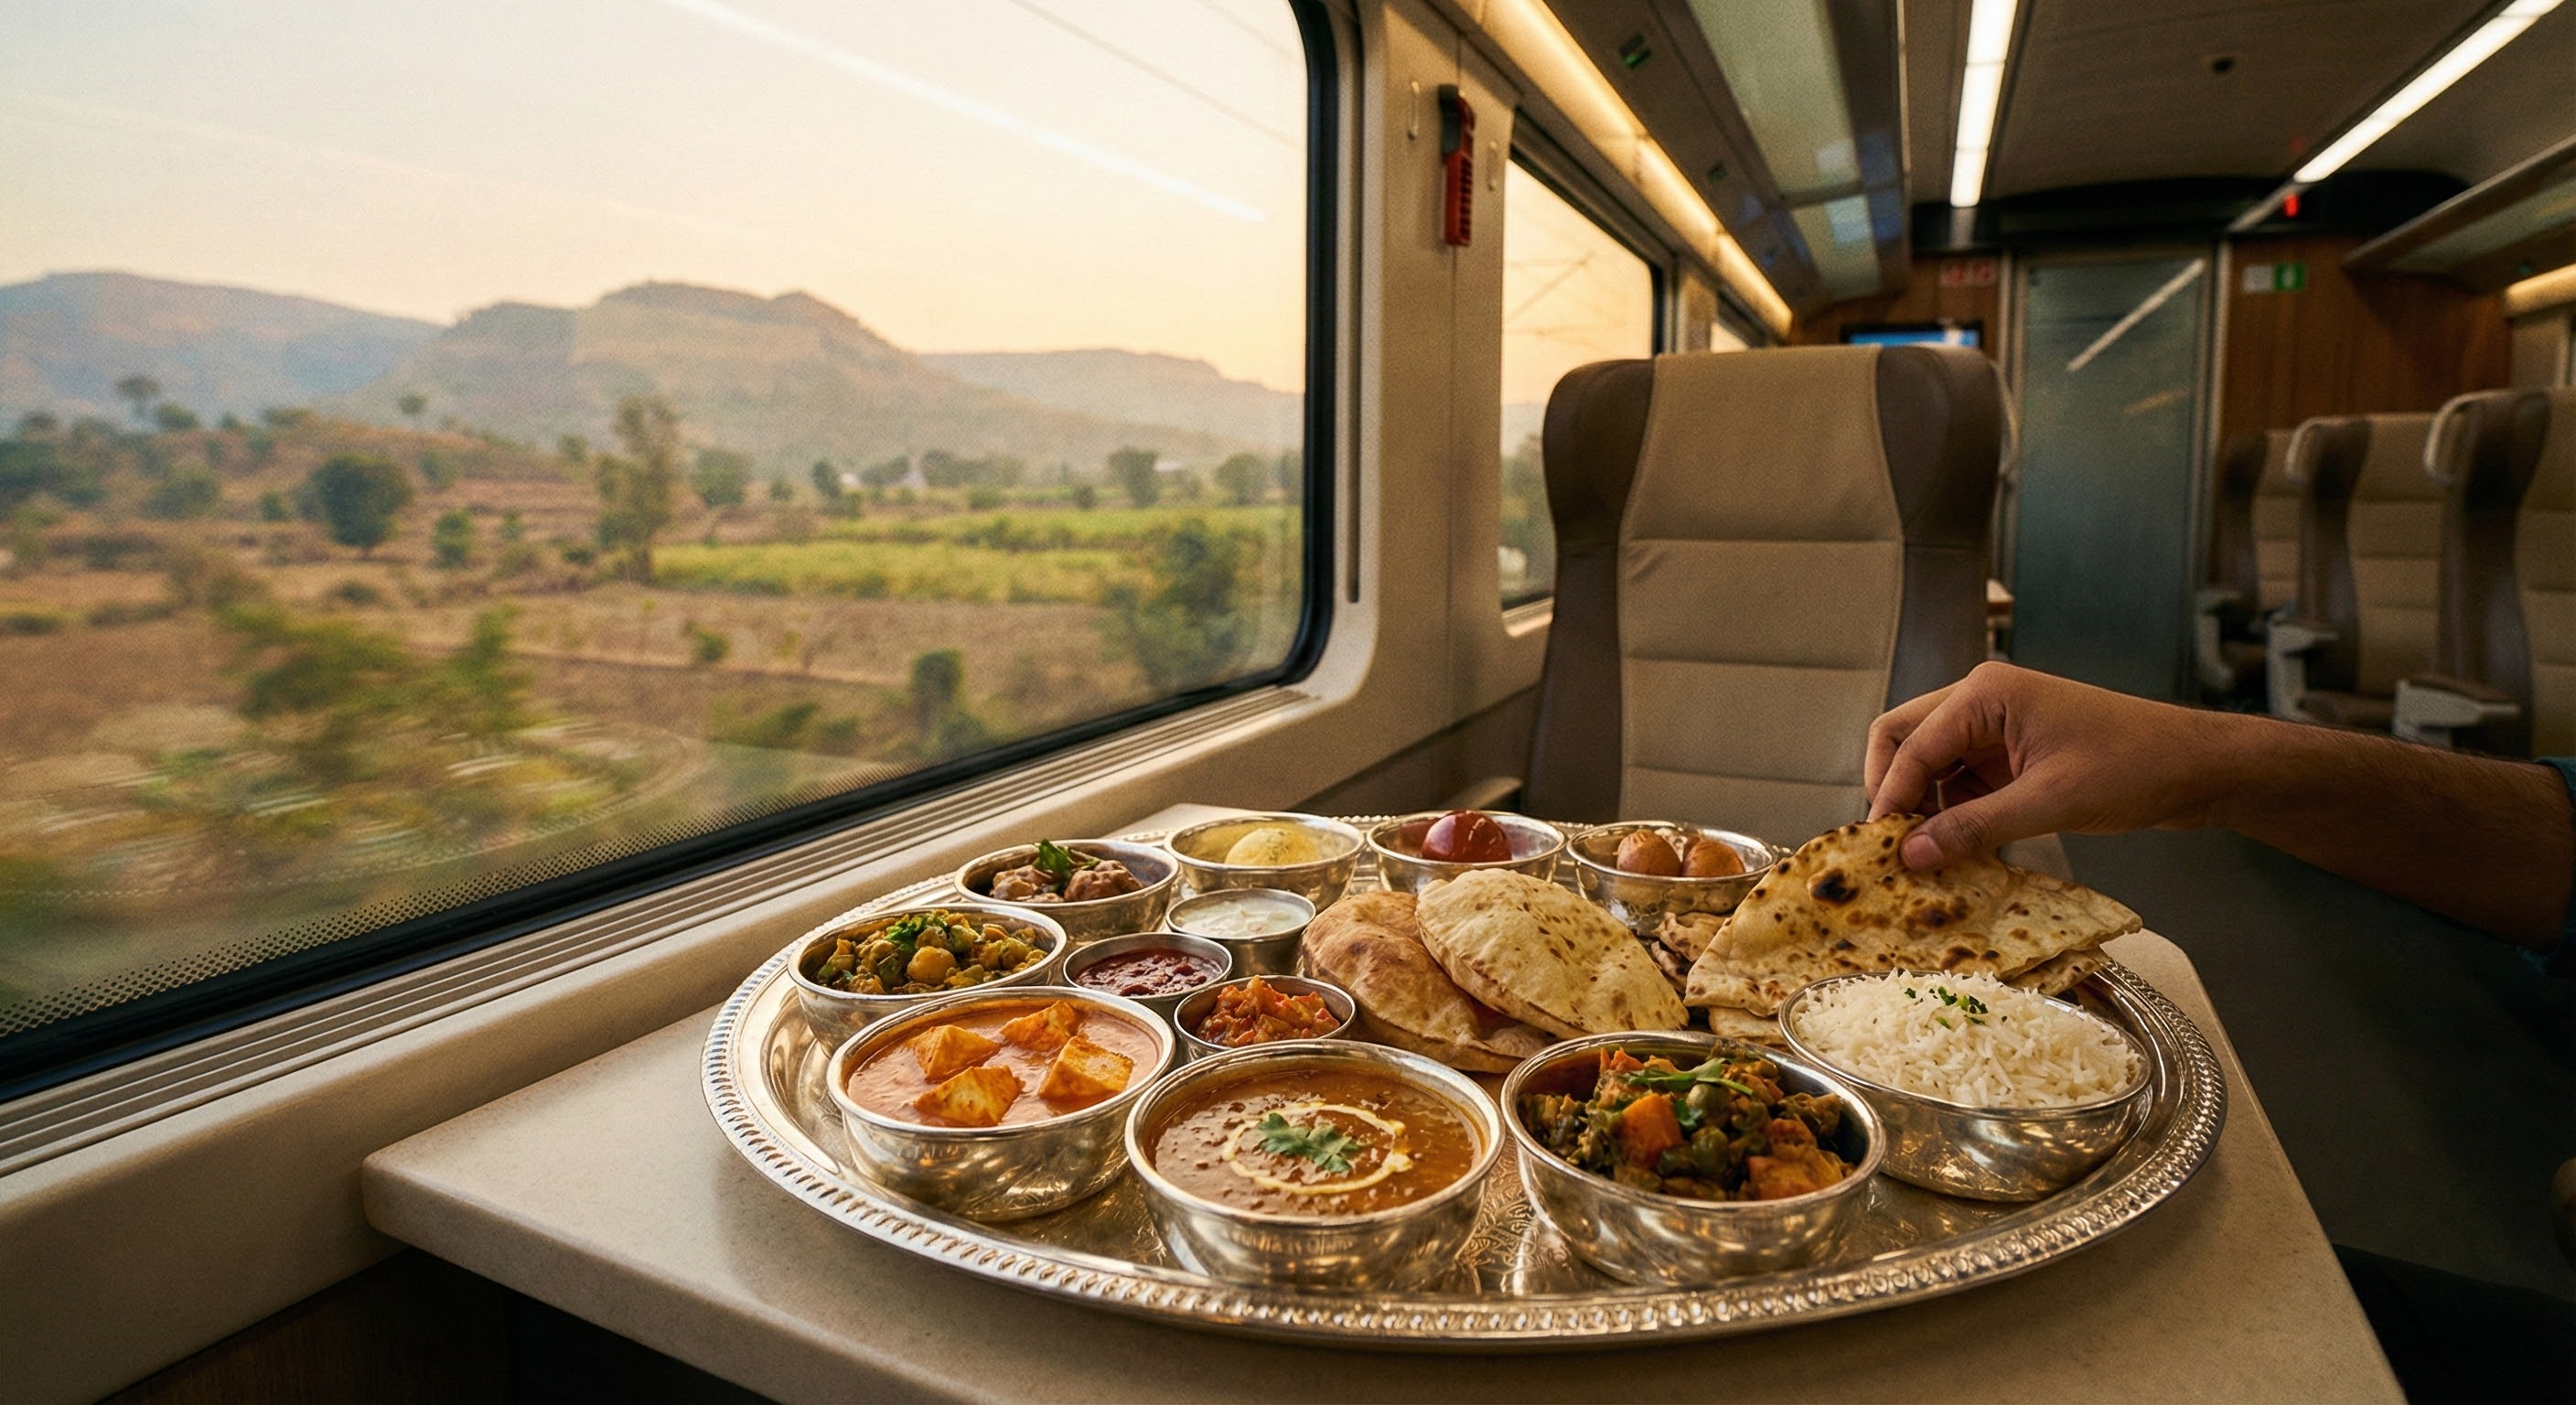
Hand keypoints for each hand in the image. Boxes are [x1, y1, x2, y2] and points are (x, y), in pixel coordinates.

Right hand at [1864, 662, 2239, 869]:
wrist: (2196, 768)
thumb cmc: (2134, 767)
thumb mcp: (2050, 802)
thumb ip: (1975, 828)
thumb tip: (1910, 857)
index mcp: (1985, 693)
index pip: (1910, 744)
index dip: (1889, 797)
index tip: (1875, 848)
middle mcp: (1981, 702)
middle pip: (1904, 741)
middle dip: (1893, 793)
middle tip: (1889, 846)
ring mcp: (1994, 729)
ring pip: (1929, 765)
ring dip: (1923, 808)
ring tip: (1925, 858)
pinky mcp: (2010, 756)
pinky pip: (1961, 784)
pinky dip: (1953, 815)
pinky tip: (1959, 851)